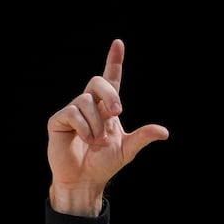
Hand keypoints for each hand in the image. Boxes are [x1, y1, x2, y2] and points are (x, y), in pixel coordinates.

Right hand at [46, 38, 169, 215]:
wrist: (84, 180)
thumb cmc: (104, 164)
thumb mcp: (127, 150)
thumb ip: (143, 137)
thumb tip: (164, 132)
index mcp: (106, 109)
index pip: (111, 79)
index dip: (114, 61)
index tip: (118, 44)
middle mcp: (90, 105)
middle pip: (97, 82)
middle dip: (109, 94)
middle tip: (117, 112)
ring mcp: (73, 111)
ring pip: (85, 101)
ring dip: (96, 124)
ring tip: (96, 141)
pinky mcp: (59, 120)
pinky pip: (72, 113)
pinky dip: (83, 128)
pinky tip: (84, 140)